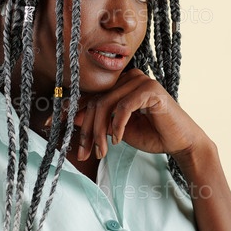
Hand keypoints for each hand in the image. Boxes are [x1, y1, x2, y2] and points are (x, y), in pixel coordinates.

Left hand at [70, 68, 210, 160]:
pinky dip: (118, 125)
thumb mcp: (118, 130)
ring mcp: (140, 80)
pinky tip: (118, 140)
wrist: (180, 142)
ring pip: (106, 104)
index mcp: (121, 85)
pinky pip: (123, 106)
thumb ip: (99, 121)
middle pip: (95, 101)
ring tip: (102, 151)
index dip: (69, 109)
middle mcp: (129, 78)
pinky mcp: (151, 89)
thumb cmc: (152, 134)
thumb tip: (71, 118)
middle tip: (84, 153)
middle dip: (86, 130)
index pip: (91, 96)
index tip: (49, 124)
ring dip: (100, 132)